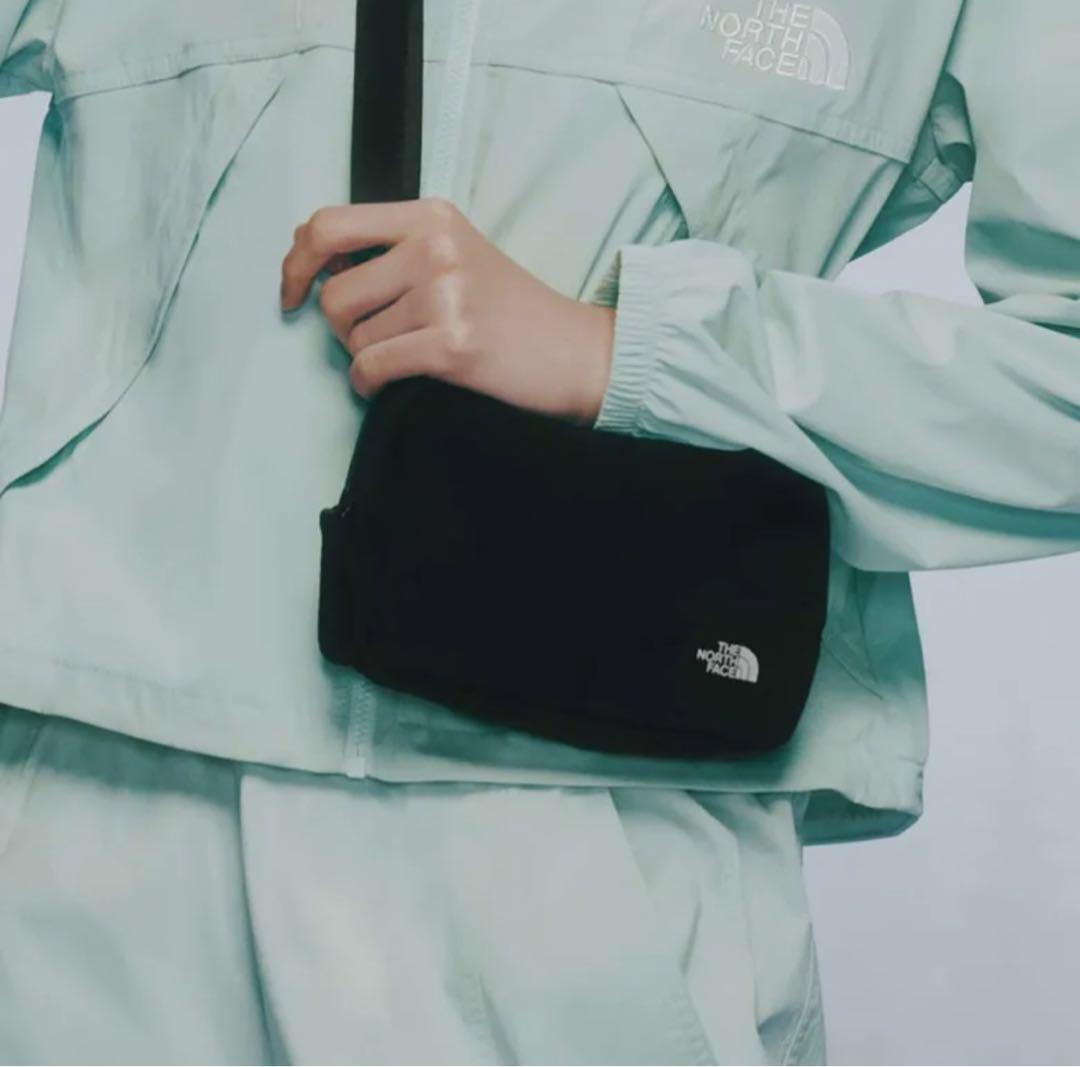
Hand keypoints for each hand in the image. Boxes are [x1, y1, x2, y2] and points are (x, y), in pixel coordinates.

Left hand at [280, 197, 615, 424]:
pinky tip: (388, 385)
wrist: (577, 352)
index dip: (294, 263)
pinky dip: (370, 385)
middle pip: (333, 293)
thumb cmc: (513, 311)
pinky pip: (373, 368)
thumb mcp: (457, 254)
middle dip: (341, 329)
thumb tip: (316, 270)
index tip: (291, 292)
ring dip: (366, 359)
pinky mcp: (452, 344)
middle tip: (373, 340)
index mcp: (431, 216)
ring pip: (354, 337)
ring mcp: (445, 294)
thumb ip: (395, 249)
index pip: (328, 225)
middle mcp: (435, 246)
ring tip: (403, 358)